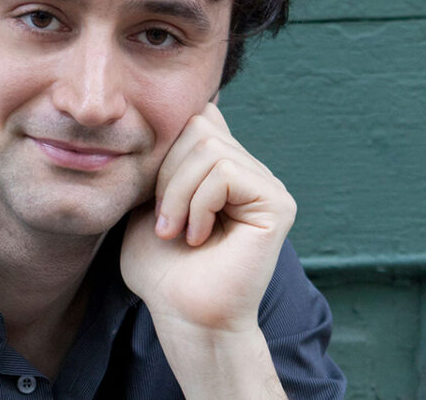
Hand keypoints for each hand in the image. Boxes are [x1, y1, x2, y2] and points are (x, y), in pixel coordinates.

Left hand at [120, 101, 296, 334]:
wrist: (183, 316)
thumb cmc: (161, 269)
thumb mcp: (148, 202)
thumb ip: (161, 159)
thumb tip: (175, 110)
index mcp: (224, 167)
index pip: (197, 117)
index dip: (167, 147)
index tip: (153, 199)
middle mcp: (250, 170)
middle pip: (199, 125)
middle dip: (167, 173)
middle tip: (163, 222)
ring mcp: (267, 186)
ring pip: (210, 148)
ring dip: (178, 193)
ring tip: (176, 232)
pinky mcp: (277, 204)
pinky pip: (227, 172)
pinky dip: (199, 204)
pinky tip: (198, 237)